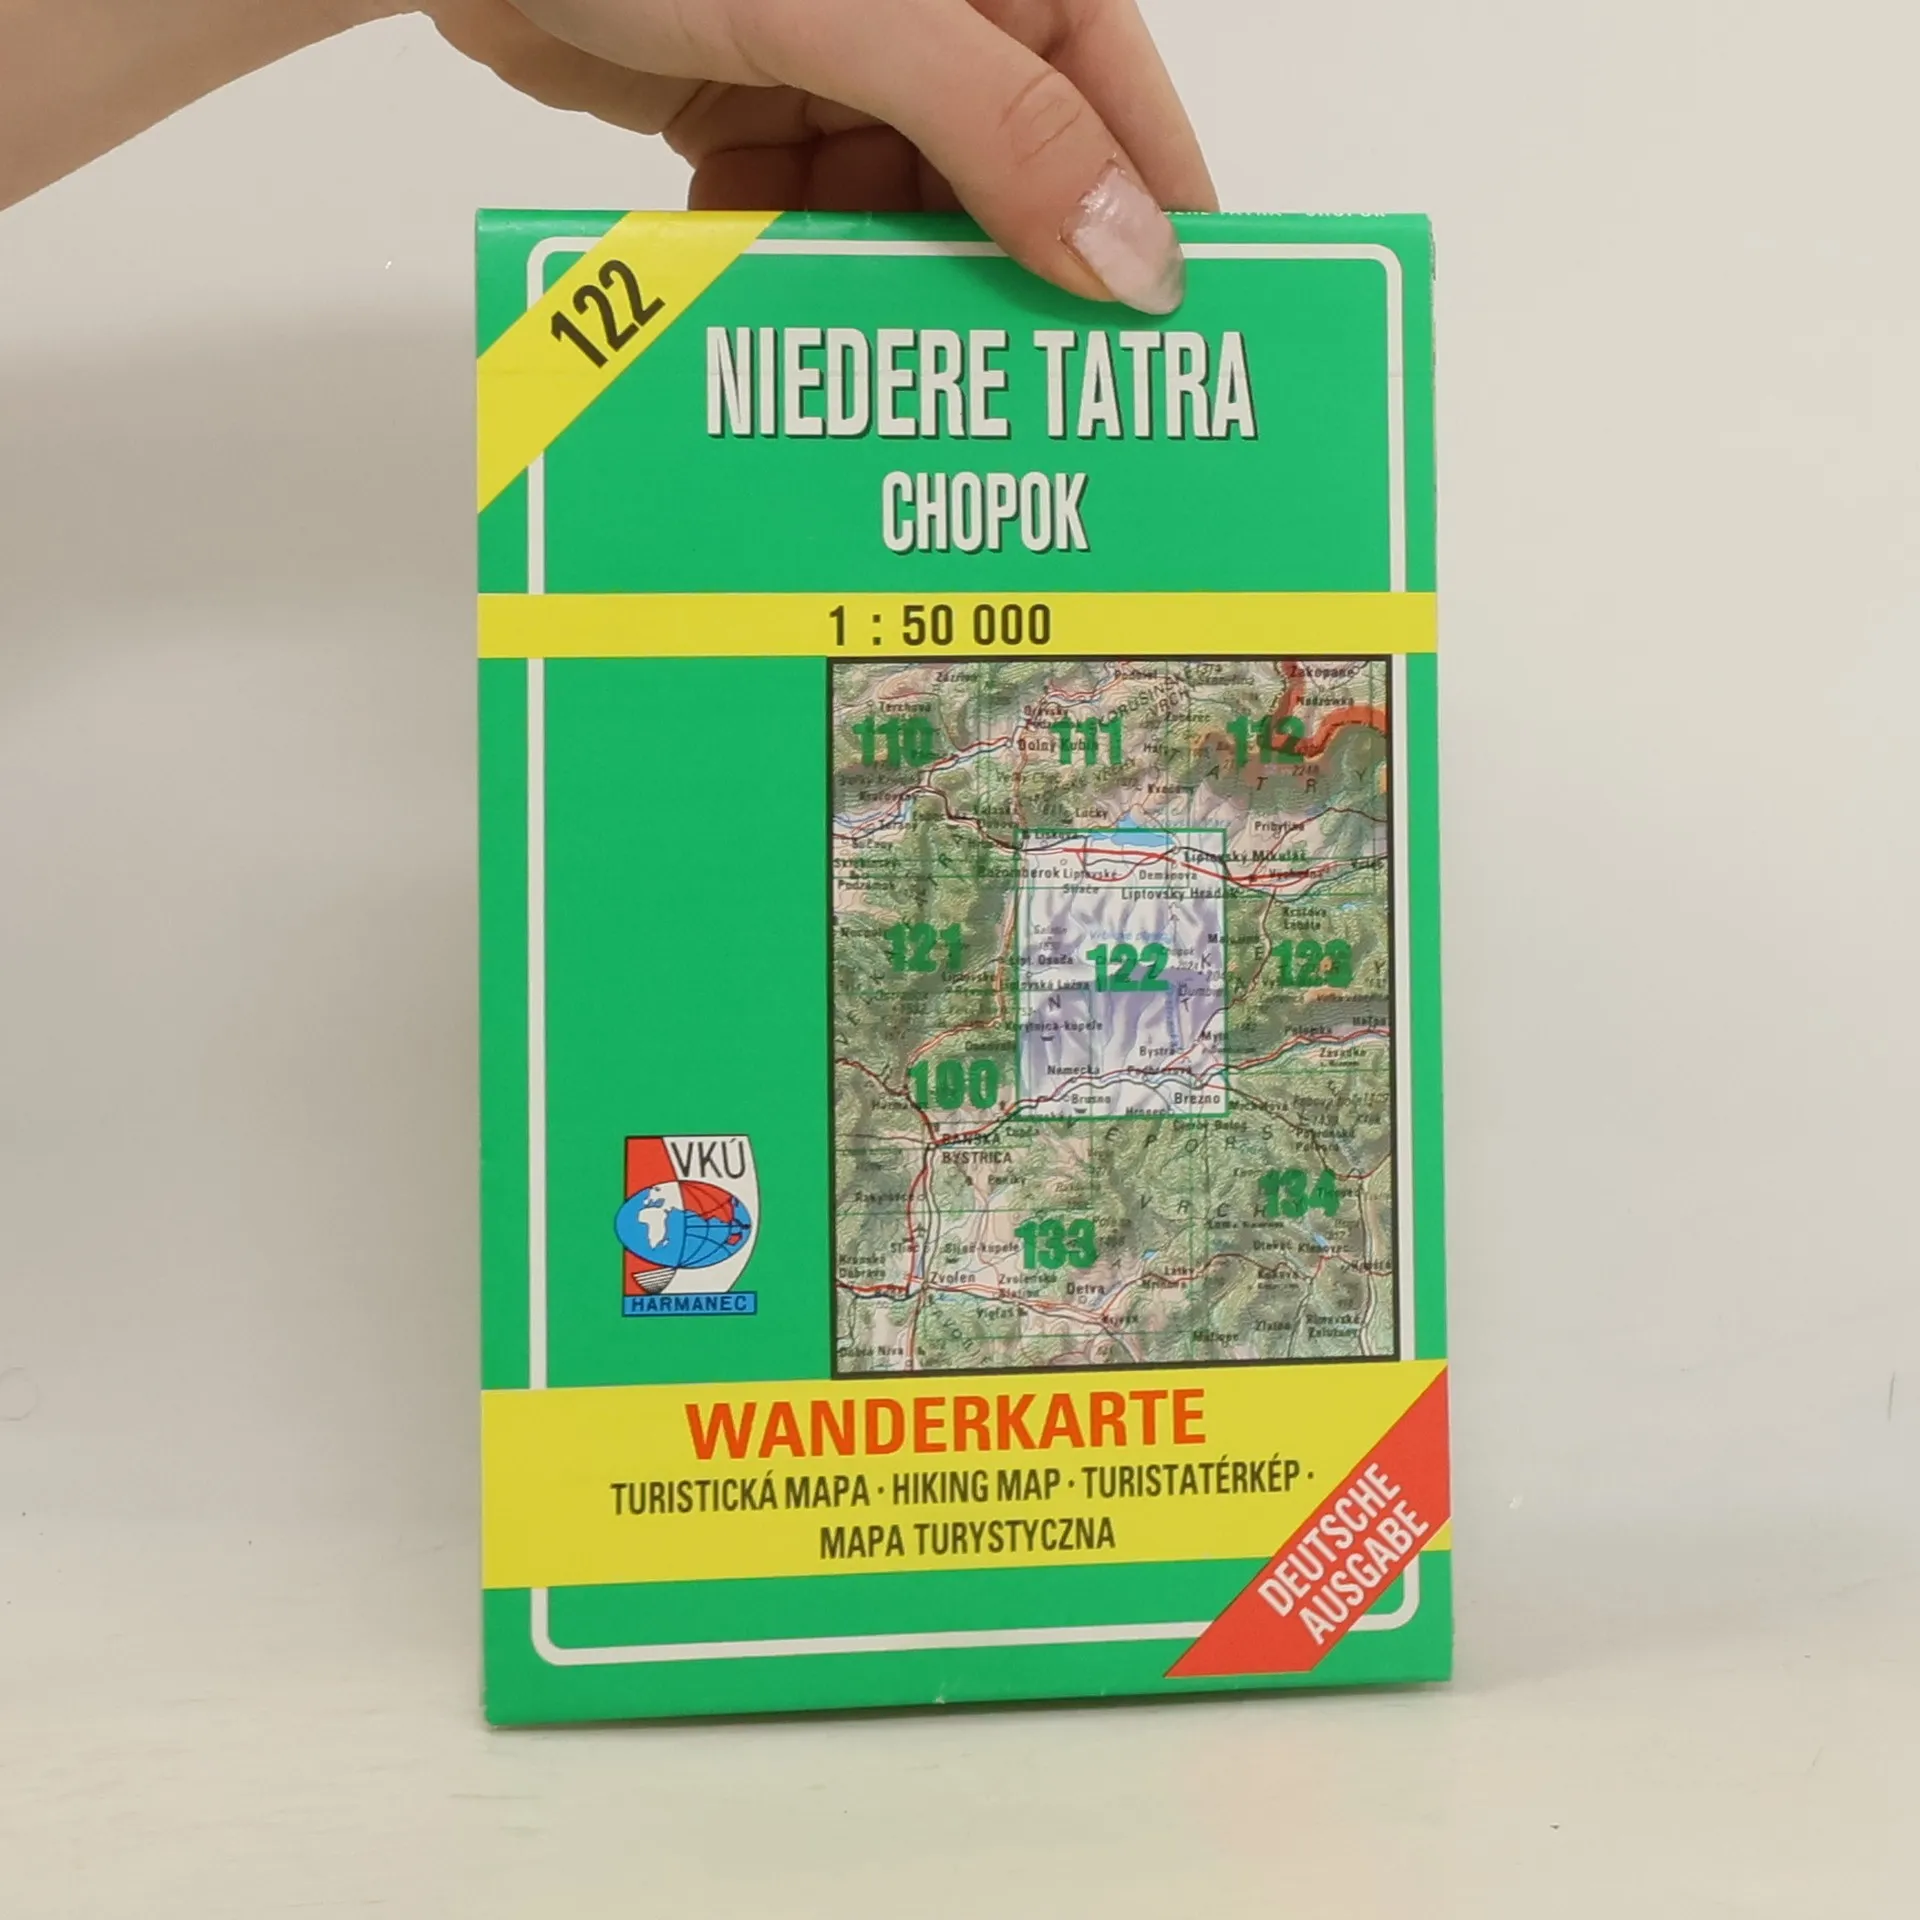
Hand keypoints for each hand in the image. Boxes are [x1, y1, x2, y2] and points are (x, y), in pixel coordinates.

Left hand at [419, 0, 1214, 312]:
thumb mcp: (868, 16)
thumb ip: (1005, 131)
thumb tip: (1132, 256)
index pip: (1122, 109)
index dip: (1148, 226)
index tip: (1165, 345)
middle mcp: (943, 19)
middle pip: (1015, 181)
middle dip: (1006, 282)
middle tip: (1023, 397)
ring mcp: (849, 65)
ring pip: (910, 217)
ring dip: (888, 289)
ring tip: (884, 367)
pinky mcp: (763, 111)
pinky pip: (814, 216)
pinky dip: (796, 262)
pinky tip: (776, 299)